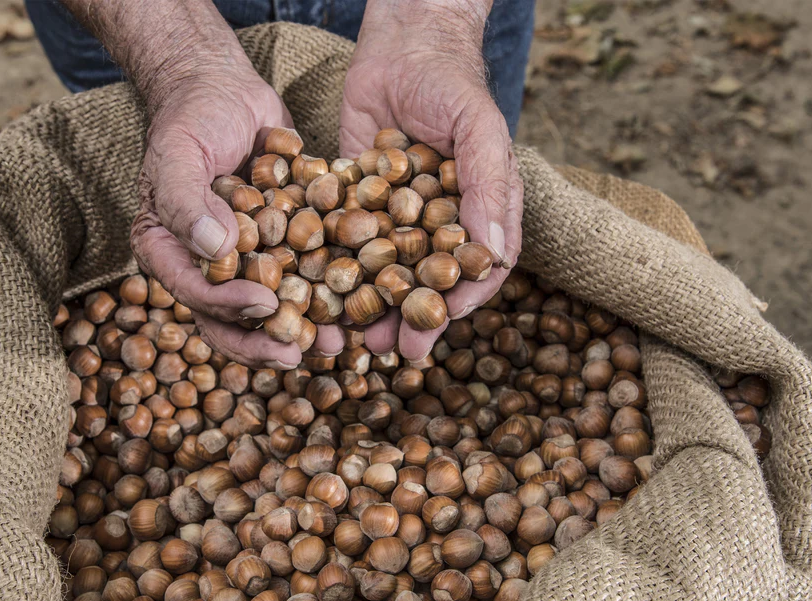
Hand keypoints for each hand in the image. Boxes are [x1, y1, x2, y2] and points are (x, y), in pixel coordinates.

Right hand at [61, 0, 337, 367]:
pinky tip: (355, 307)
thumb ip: (186, 201)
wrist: (226, 90)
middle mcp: (204, 265)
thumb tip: (215, 249)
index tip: (265, 304)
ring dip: (299, 329)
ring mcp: (244, 259)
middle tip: (297, 354)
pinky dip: (325, 295)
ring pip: (269, 308)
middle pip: (229, 318)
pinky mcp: (279, 246)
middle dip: (263, 341)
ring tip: (331, 345)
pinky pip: (301, 277)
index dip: (227, 306)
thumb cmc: (193, 117)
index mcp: (169, 251)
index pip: (193, 292)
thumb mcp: (179, 152)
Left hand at [339, 0, 522, 360]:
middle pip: (427, 284)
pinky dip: (334, 271)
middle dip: (410, 318)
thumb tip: (494, 255)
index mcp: (477, 214)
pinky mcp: (355, 202)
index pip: (476, 272)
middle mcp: (436, 224)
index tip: (437, 327)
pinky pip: (346, 244)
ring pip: (385, 273)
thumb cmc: (452, 83)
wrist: (400, 42)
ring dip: (372, 307)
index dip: (459, 304)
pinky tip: (316, 295)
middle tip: (390, 348)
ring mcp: (395, 217)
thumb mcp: (479, 130)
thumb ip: (488, 188)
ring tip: (353, 337)